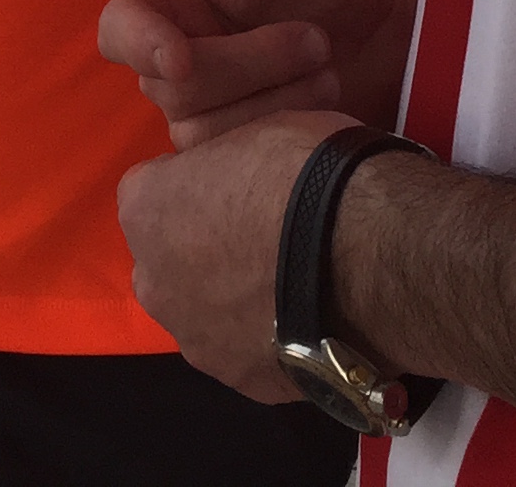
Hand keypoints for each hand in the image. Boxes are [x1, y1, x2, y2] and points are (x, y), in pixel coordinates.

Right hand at [97, 0, 417, 147]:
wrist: (395, 28)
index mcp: (170, 2)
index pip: (120, 28)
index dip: (141, 45)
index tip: (179, 58)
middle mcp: (176, 60)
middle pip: (172, 87)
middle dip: (251, 64)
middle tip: (315, 38)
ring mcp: (209, 111)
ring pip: (207, 131)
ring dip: (279, 98)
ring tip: (326, 66)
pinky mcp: (243, 153)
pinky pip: (241, 165)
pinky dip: (289, 130)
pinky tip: (326, 104)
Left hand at [118, 108, 361, 400]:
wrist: (368, 255)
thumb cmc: (307, 174)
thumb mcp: (254, 132)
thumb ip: (226, 166)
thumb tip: (237, 178)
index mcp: (146, 208)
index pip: (154, 190)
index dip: (199, 184)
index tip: (239, 185)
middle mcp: (154, 281)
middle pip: (170, 261)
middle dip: (204, 250)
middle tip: (263, 236)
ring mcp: (196, 339)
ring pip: (205, 315)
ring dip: (235, 302)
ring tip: (294, 286)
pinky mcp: (243, 382)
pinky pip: (250, 353)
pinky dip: (273, 339)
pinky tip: (312, 320)